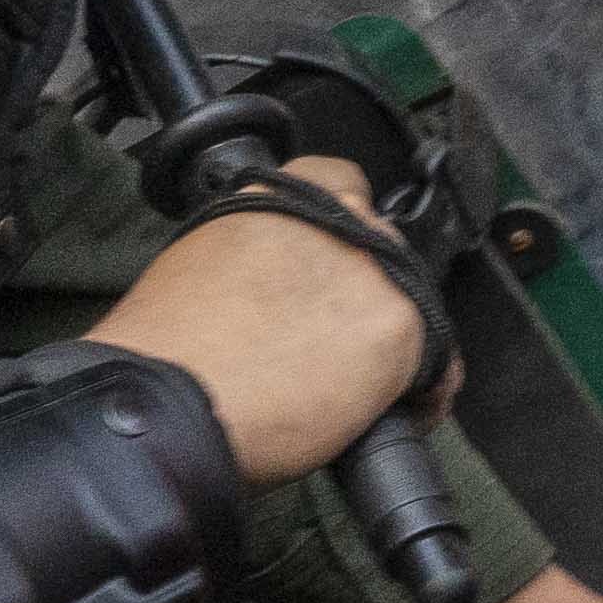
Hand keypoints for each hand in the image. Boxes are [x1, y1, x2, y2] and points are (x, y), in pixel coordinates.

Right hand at [83, 155, 427, 483]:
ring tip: (350, 393)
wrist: (170, 404)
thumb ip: (253, 255)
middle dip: (363, 297)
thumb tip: (271, 290)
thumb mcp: (199, 266)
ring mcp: (373, 267)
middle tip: (328, 349)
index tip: (337, 269)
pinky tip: (390, 417)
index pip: (342, 184)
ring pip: (411, 306)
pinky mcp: (400, 325)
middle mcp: (333, 216)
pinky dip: (420, 397)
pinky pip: (437, 367)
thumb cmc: (165, 353)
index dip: (345, 236)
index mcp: (276, 194)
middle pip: (382, 252)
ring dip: (389, 345)